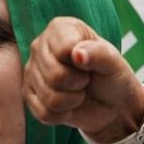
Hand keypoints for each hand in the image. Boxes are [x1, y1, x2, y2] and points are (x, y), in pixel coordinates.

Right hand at [23, 17, 143, 143]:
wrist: (112, 103)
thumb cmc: (112, 76)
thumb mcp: (114, 62)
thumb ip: (99, 53)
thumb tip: (76, 54)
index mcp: (60, 29)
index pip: (64, 49)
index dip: (83, 63)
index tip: (91, 62)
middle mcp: (39, 46)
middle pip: (55, 76)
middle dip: (79, 84)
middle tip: (87, 79)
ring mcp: (31, 71)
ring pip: (51, 98)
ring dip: (73, 101)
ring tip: (79, 91)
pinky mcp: (29, 95)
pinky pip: (44, 113)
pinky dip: (64, 114)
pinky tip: (70, 104)